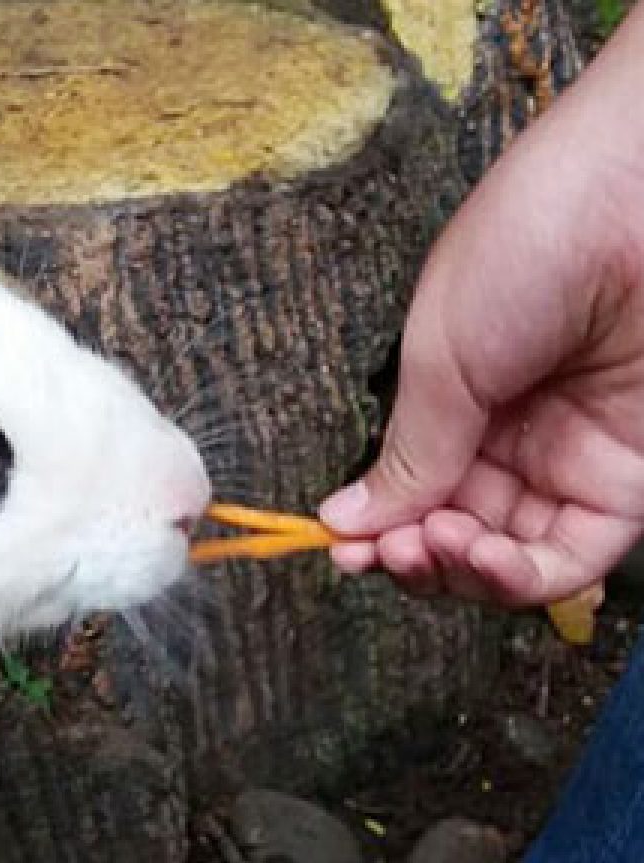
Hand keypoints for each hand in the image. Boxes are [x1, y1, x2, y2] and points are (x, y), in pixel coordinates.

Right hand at [319, 9, 643, 607]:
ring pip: (502, 559)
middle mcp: (510, 439)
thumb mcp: (440, 355)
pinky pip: (565, 558)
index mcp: (457, 398)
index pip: (410, 487)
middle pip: (448, 532)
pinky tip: (479, 556)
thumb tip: (343, 522)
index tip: (340, 547)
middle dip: (410, 554)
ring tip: (433, 542)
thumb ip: (407, 453)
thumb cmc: (529, 243)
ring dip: (457, 571)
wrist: (639, 193)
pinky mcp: (626, 483)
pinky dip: (516, 577)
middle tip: (385, 550)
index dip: (374, 527)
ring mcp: (567, 463)